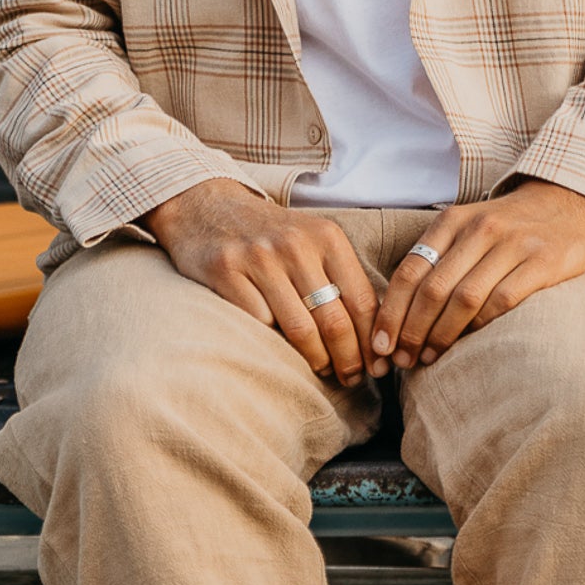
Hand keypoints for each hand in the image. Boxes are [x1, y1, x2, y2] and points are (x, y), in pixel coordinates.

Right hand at [143, 178, 375, 386]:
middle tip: (351, 379)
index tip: (376, 367)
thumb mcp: (311, 240)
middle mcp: (296, 245)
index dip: (371, 341)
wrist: (208, 205)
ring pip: (299, 329)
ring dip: (315, 360)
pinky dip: (274, 343)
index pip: (362, 301)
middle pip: (334, 321)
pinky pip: (260, 323)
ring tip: (322, 370)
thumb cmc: (269, 234)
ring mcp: (260, 257)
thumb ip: (339, 276)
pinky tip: (282, 351)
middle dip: (348, 359)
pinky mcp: (227, 270)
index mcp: (326, 237)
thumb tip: (373, 333)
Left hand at [371, 180, 584, 374]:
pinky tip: (468, 342)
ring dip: (442, 334)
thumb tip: (398, 311)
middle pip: (433, 289)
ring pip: (465, 298)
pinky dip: (481, 325)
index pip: (410, 271)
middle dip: (411, 330)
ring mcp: (512, 244)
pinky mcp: (542, 261)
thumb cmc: (507, 226)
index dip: (391, 311)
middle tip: (402, 360)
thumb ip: (437, 258)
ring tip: (429, 358)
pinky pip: (503, 300)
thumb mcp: (467, 227)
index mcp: (453, 220)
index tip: (380, 343)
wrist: (566, 202)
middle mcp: (479, 229)